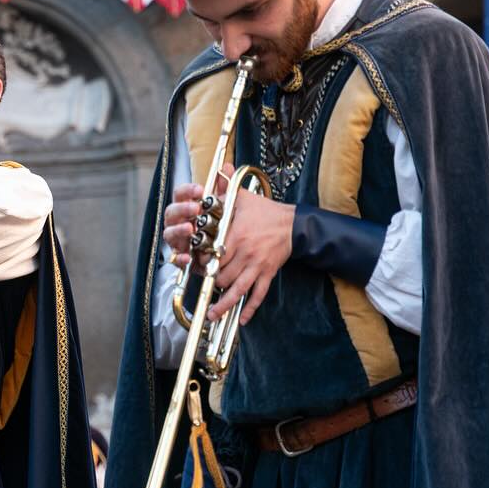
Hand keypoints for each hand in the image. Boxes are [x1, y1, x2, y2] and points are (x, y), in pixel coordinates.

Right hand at [162, 170, 219, 269]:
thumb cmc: (217, 225)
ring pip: (169, 233)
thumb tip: (228, 167)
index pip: (180, 194)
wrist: (221, 249)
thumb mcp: (224, 205)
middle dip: (182, 209)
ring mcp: (177, 239)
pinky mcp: (180, 257)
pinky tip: (188, 256)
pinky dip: (180, 257)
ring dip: (178, 230)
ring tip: (190, 229)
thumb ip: (224, 188)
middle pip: (171, 212)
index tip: (200, 190)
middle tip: (196, 209)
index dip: (187, 191)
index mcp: (186, 206)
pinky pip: (175, 258)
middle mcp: (178, 222)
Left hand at [206, 184, 293, 324]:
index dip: (202, 263)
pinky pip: (258, 294)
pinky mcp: (268, 274)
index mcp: (235, 236)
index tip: (194, 267)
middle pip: (221, 275)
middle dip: (210, 284)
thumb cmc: (265, 211)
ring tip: (212, 315)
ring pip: (237, 289)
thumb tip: (218, 169)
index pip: (213, 255)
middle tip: (200, 291)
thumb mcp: (243, 197)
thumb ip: (226, 187)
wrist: (294, 224)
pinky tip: (242, 319)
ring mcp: (257, 266)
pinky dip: (250, 308)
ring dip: (224, 304)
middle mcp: (245, 253)